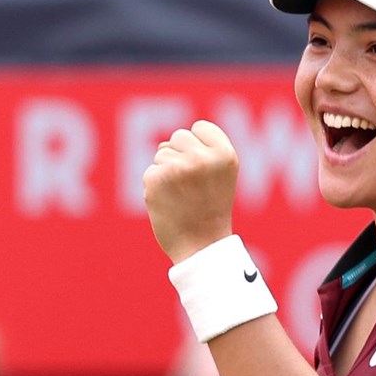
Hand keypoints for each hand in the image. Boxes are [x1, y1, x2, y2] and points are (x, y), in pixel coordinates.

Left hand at [143, 121, 239, 264]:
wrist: (201, 247)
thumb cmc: (211, 210)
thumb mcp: (222, 176)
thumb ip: (206, 151)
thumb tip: (167, 143)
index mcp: (225, 154)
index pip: (200, 128)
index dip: (198, 146)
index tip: (204, 171)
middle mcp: (203, 157)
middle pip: (179, 137)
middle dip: (180, 156)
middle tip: (192, 186)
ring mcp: (178, 167)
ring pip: (162, 153)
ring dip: (167, 172)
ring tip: (182, 196)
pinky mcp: (156, 178)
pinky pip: (150, 171)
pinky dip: (155, 186)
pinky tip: (169, 203)